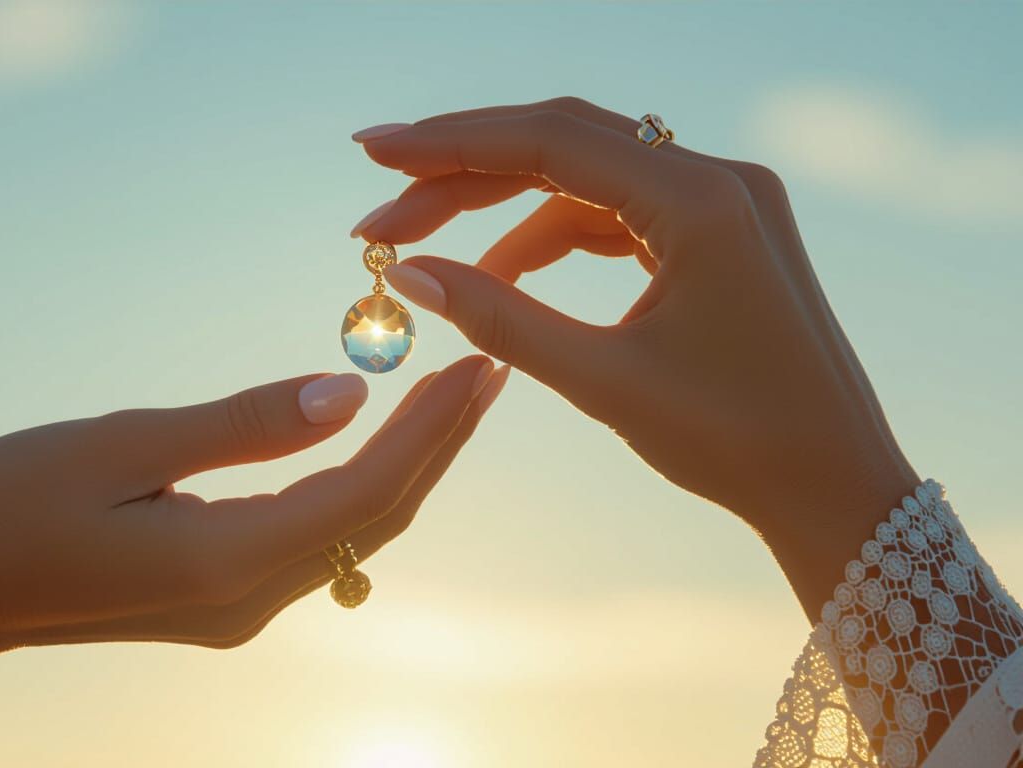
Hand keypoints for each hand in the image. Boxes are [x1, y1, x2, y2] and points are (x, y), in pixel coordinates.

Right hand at [0, 356, 506, 744]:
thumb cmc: (5, 508)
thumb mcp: (120, 446)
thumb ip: (241, 424)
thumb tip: (345, 393)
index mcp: (226, 562)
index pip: (365, 494)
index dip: (430, 433)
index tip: (480, 369)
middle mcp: (247, 601)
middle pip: (375, 521)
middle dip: (436, 447)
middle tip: (488, 372)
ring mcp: (235, 609)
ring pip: (352, 535)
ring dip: (404, 467)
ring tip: (450, 399)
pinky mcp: (218, 600)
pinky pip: (314, 542)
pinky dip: (354, 488)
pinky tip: (372, 445)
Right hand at [352, 98, 917, 619]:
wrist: (836, 487)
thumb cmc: (735, 441)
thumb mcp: (604, 381)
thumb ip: (500, 318)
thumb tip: (408, 275)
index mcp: (702, 201)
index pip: (550, 141)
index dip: (451, 144)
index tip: (375, 155)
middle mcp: (718, 179)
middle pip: (562, 144)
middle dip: (463, 173)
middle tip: (380, 210)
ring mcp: (722, 202)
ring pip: (584, 177)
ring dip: (500, 209)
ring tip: (422, 250)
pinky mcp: (718, 233)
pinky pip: (616, 213)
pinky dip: (551, 236)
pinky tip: (498, 273)